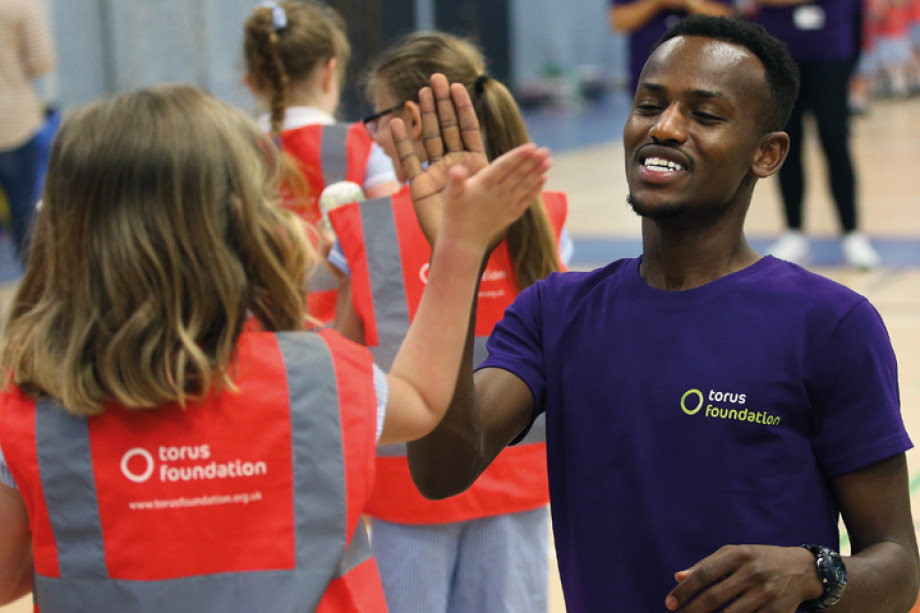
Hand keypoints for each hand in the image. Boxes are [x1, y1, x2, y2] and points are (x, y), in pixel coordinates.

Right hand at [389, 73, 489, 244]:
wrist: (460, 246)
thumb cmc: (477, 221)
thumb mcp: (487, 195)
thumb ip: (489, 174)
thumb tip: (493, 157)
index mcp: (473, 164)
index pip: (469, 130)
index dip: (464, 108)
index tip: (459, 85)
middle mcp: (453, 164)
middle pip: (447, 128)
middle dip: (442, 104)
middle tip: (437, 77)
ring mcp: (435, 173)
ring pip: (429, 138)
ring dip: (424, 116)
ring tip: (420, 92)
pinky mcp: (420, 187)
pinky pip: (409, 162)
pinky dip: (402, 143)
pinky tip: (396, 123)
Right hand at [439, 143, 550, 254]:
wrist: (464, 242)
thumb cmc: (455, 215)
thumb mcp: (450, 196)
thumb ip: (454, 181)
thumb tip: (455, 169)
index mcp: (483, 185)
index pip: (504, 167)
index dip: (518, 156)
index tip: (531, 146)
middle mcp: (498, 194)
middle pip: (518, 175)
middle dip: (533, 162)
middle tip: (546, 150)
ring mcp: (507, 205)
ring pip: (525, 186)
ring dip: (538, 173)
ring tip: (548, 161)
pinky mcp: (511, 214)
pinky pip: (526, 199)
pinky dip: (536, 189)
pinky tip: (543, 179)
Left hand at [665, 545, 822, 611]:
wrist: (802, 570)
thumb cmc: (758, 560)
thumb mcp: (735, 554)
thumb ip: (706, 564)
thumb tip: (678, 577)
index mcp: (739, 555)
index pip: (704, 573)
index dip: (684, 590)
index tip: (670, 603)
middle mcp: (753, 573)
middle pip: (715, 597)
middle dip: (692, 611)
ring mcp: (766, 594)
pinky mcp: (778, 612)